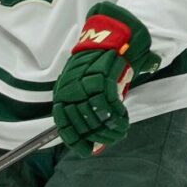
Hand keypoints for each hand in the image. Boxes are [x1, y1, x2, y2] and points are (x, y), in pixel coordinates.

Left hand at [52, 2, 159, 155]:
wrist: (113, 37)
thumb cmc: (100, 65)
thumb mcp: (87, 87)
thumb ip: (88, 110)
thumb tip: (92, 141)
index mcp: (62, 93)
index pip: (64, 124)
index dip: (76, 140)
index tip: (88, 150)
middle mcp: (70, 89)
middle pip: (83, 123)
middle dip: (100, 136)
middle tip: (114, 138)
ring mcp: (85, 83)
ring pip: (96, 116)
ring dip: (111, 128)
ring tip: (120, 131)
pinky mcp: (102, 77)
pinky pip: (109, 104)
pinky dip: (118, 115)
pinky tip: (123, 118)